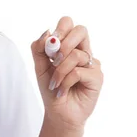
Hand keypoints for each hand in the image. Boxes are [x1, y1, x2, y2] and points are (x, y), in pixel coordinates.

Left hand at [30, 16, 103, 131]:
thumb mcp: (39, 66)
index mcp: (70, 46)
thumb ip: (39, 48)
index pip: (69, 23)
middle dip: (63, 44)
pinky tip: (62, 90)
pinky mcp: (97, 77)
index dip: (60, 29)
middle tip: (53, 60)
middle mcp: (84, 52)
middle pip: (81, 30)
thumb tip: (48, 32)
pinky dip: (65, 81)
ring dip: (59, 71)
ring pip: (75, 55)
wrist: (58, 113)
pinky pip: (78, 72)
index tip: (50, 45)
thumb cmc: (51, 88)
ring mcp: (92, 64)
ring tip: (55, 84)